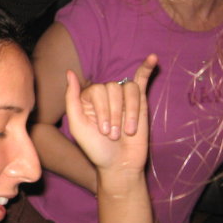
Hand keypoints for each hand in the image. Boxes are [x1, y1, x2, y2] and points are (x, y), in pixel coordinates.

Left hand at [66, 54, 156, 175]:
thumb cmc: (96, 148)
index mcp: (88, 98)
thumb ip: (71, 99)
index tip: (103, 131)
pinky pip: (142, 80)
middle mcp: (105, 95)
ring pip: (128, 90)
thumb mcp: (77, 125)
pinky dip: (146, 68)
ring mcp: (123, 98)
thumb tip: (69, 72)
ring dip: (129, 112)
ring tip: (127, 131)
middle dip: (114, 113)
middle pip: (113, 88)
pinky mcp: (140, 102)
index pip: (97, 89)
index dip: (102, 109)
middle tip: (114, 135)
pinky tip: (152, 58)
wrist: (119, 164)